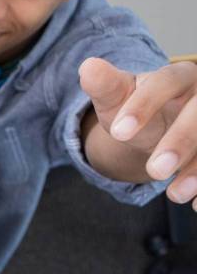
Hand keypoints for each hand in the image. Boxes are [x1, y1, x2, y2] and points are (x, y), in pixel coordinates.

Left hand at [80, 57, 196, 206]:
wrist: (159, 125)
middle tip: (154, 171)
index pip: (166, 82)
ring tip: (174, 195)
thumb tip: (87, 67)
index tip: (118, 133)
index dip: (144, 105)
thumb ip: (106, 87)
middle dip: (181, 141)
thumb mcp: (118, 99)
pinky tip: (196, 205)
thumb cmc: (138, 108)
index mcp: (179, 76)